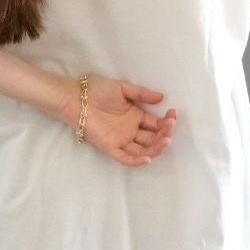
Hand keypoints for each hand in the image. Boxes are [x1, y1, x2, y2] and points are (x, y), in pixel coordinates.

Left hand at [55, 72, 176, 166]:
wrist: (77, 97)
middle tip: (170, 124)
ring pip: (144, 150)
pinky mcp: (111, 148)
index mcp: (136, 117)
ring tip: (166, 140)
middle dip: (164, 133)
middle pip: (153, 138)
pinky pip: (126, 159)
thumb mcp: (123, 88)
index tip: (173, 114)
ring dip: (156, 148)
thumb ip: (141, 94)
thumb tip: (161, 98)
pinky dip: (137, 161)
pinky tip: (148, 157)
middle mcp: (131, 131)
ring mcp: (121, 140)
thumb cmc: (97, 91)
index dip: (166, 121)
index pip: (156, 124)